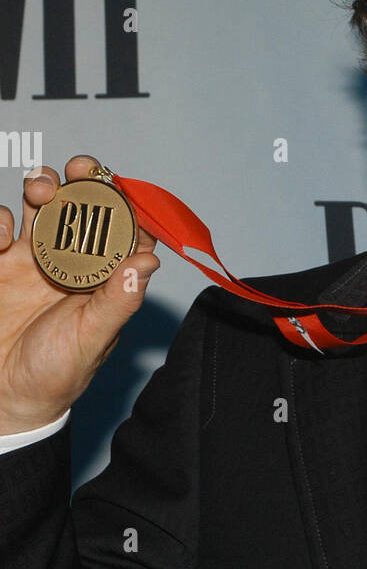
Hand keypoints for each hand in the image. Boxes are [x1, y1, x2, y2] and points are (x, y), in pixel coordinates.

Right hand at [0, 155, 160, 433]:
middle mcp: (70, 263)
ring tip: (40, 189)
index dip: (123, 201)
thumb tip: (149, 260)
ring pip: (41, 205)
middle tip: (77, 168)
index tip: (119, 184)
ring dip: (42, 186)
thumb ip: (119, 300)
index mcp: (101, 279)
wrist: (2, 400)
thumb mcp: (92, 339)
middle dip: (81, 179)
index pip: (120, 229)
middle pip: (80, 205)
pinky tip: (1, 236)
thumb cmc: (55, 376)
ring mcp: (31, 259)